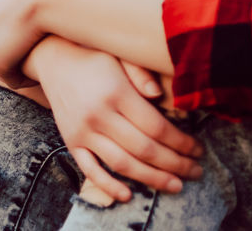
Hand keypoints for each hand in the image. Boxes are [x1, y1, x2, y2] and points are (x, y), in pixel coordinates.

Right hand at [31, 37, 203, 203]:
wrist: (54, 60)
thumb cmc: (97, 57)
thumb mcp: (121, 55)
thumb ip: (141, 73)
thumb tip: (160, 95)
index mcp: (116, 93)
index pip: (156, 127)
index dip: (181, 142)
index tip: (197, 149)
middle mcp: (99, 115)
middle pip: (144, 149)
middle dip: (174, 164)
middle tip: (195, 171)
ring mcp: (83, 131)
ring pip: (122, 164)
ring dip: (152, 179)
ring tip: (175, 185)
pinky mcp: (71, 142)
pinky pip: (90, 170)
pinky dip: (108, 185)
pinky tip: (129, 195)